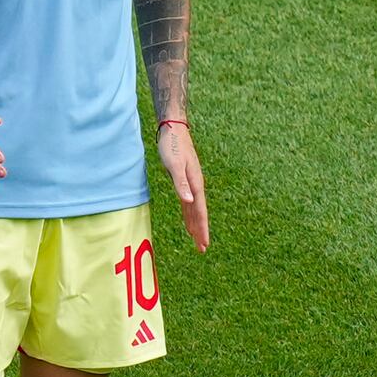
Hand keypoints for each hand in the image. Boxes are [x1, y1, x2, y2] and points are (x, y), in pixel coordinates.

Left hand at [155, 118, 212, 251]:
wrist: (173, 128)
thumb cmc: (171, 145)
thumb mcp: (174, 164)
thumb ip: (181, 183)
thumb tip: (190, 201)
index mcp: (195, 183)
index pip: (200, 210)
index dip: (202, 227)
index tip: (204, 243)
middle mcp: (195, 185)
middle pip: (199, 213)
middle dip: (201, 231)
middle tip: (202, 249)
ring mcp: (191, 183)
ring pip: (194, 210)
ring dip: (196, 225)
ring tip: (198, 240)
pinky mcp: (184, 181)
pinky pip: (188, 203)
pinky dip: (189, 215)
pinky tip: (188, 222)